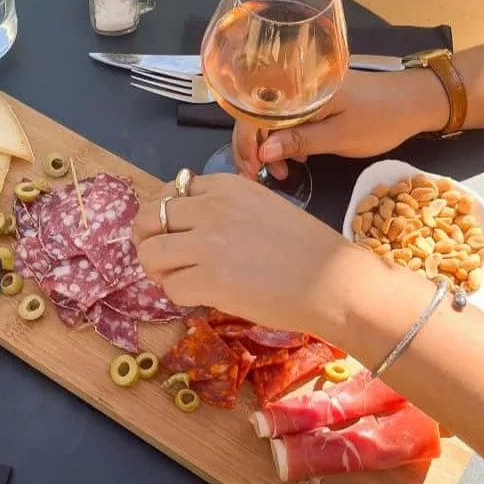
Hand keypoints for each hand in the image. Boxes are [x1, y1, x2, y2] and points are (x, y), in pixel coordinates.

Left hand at [132, 172, 381, 335]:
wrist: (335, 283)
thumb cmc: (305, 250)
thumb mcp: (261, 207)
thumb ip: (222, 208)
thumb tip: (181, 225)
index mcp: (225, 186)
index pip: (169, 193)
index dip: (164, 218)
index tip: (175, 236)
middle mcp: (211, 208)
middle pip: (148, 218)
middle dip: (147, 241)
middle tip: (162, 261)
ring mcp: (208, 243)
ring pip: (149, 252)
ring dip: (157, 270)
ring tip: (178, 280)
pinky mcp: (209, 280)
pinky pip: (170, 288)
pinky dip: (179, 296)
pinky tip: (200, 297)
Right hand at [231, 68, 449, 179]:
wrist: (415, 102)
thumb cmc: (382, 118)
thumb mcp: (340, 137)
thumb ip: (300, 141)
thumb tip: (263, 151)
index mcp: (302, 90)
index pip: (256, 114)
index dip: (247, 145)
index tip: (251, 173)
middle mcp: (298, 85)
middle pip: (257, 116)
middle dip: (254, 149)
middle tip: (261, 178)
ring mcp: (305, 92)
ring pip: (271, 120)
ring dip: (270, 148)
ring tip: (285, 172)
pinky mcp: (314, 100)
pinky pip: (287, 119)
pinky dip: (285, 141)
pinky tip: (297, 157)